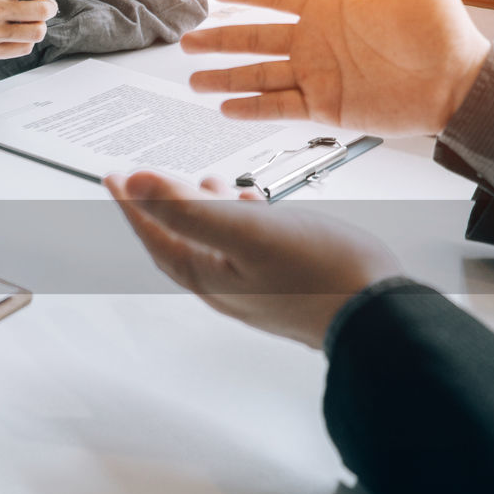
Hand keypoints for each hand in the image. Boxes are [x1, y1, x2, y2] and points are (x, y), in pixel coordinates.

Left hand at [104, 171, 400, 348]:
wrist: (379, 316)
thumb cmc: (319, 275)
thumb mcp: (244, 230)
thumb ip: (186, 208)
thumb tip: (136, 186)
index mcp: (206, 273)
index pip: (155, 232)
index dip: (132, 202)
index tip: (115, 177)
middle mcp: (224, 286)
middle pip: (178, 239)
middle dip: (161, 205)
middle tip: (145, 180)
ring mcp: (254, 288)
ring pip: (213, 243)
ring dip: (202, 210)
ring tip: (202, 182)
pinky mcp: (283, 285)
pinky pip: (245, 248)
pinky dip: (240, 220)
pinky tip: (256, 205)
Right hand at [181, 0, 490, 136]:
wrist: (457, 85)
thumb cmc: (443, 29)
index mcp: (331, 8)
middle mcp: (317, 42)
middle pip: (256, 39)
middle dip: (220, 41)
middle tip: (188, 41)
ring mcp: (318, 76)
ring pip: (259, 76)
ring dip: (225, 77)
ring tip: (193, 79)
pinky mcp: (325, 108)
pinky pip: (278, 108)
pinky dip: (251, 109)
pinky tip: (225, 108)